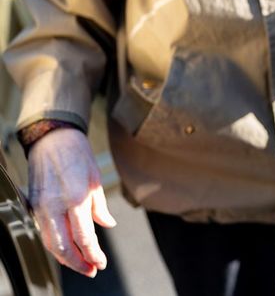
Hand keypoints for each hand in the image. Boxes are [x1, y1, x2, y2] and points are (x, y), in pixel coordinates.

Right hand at [28, 128, 116, 276]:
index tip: (101, 262)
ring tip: (81, 263)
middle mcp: (55, 206)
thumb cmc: (77, 155)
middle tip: (91, 269)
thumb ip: (99, 207)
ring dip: (66, 258)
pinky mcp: (33, 205)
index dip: (93, 254)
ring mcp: (41, 207)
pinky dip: (55, 244)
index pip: (84, 237)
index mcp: (76, 198)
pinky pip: (44, 231)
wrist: (53, 138)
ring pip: (50, 243)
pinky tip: (66, 248)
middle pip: (64, 247)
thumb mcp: (96, 179)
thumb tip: (107, 224)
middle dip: (78, 263)